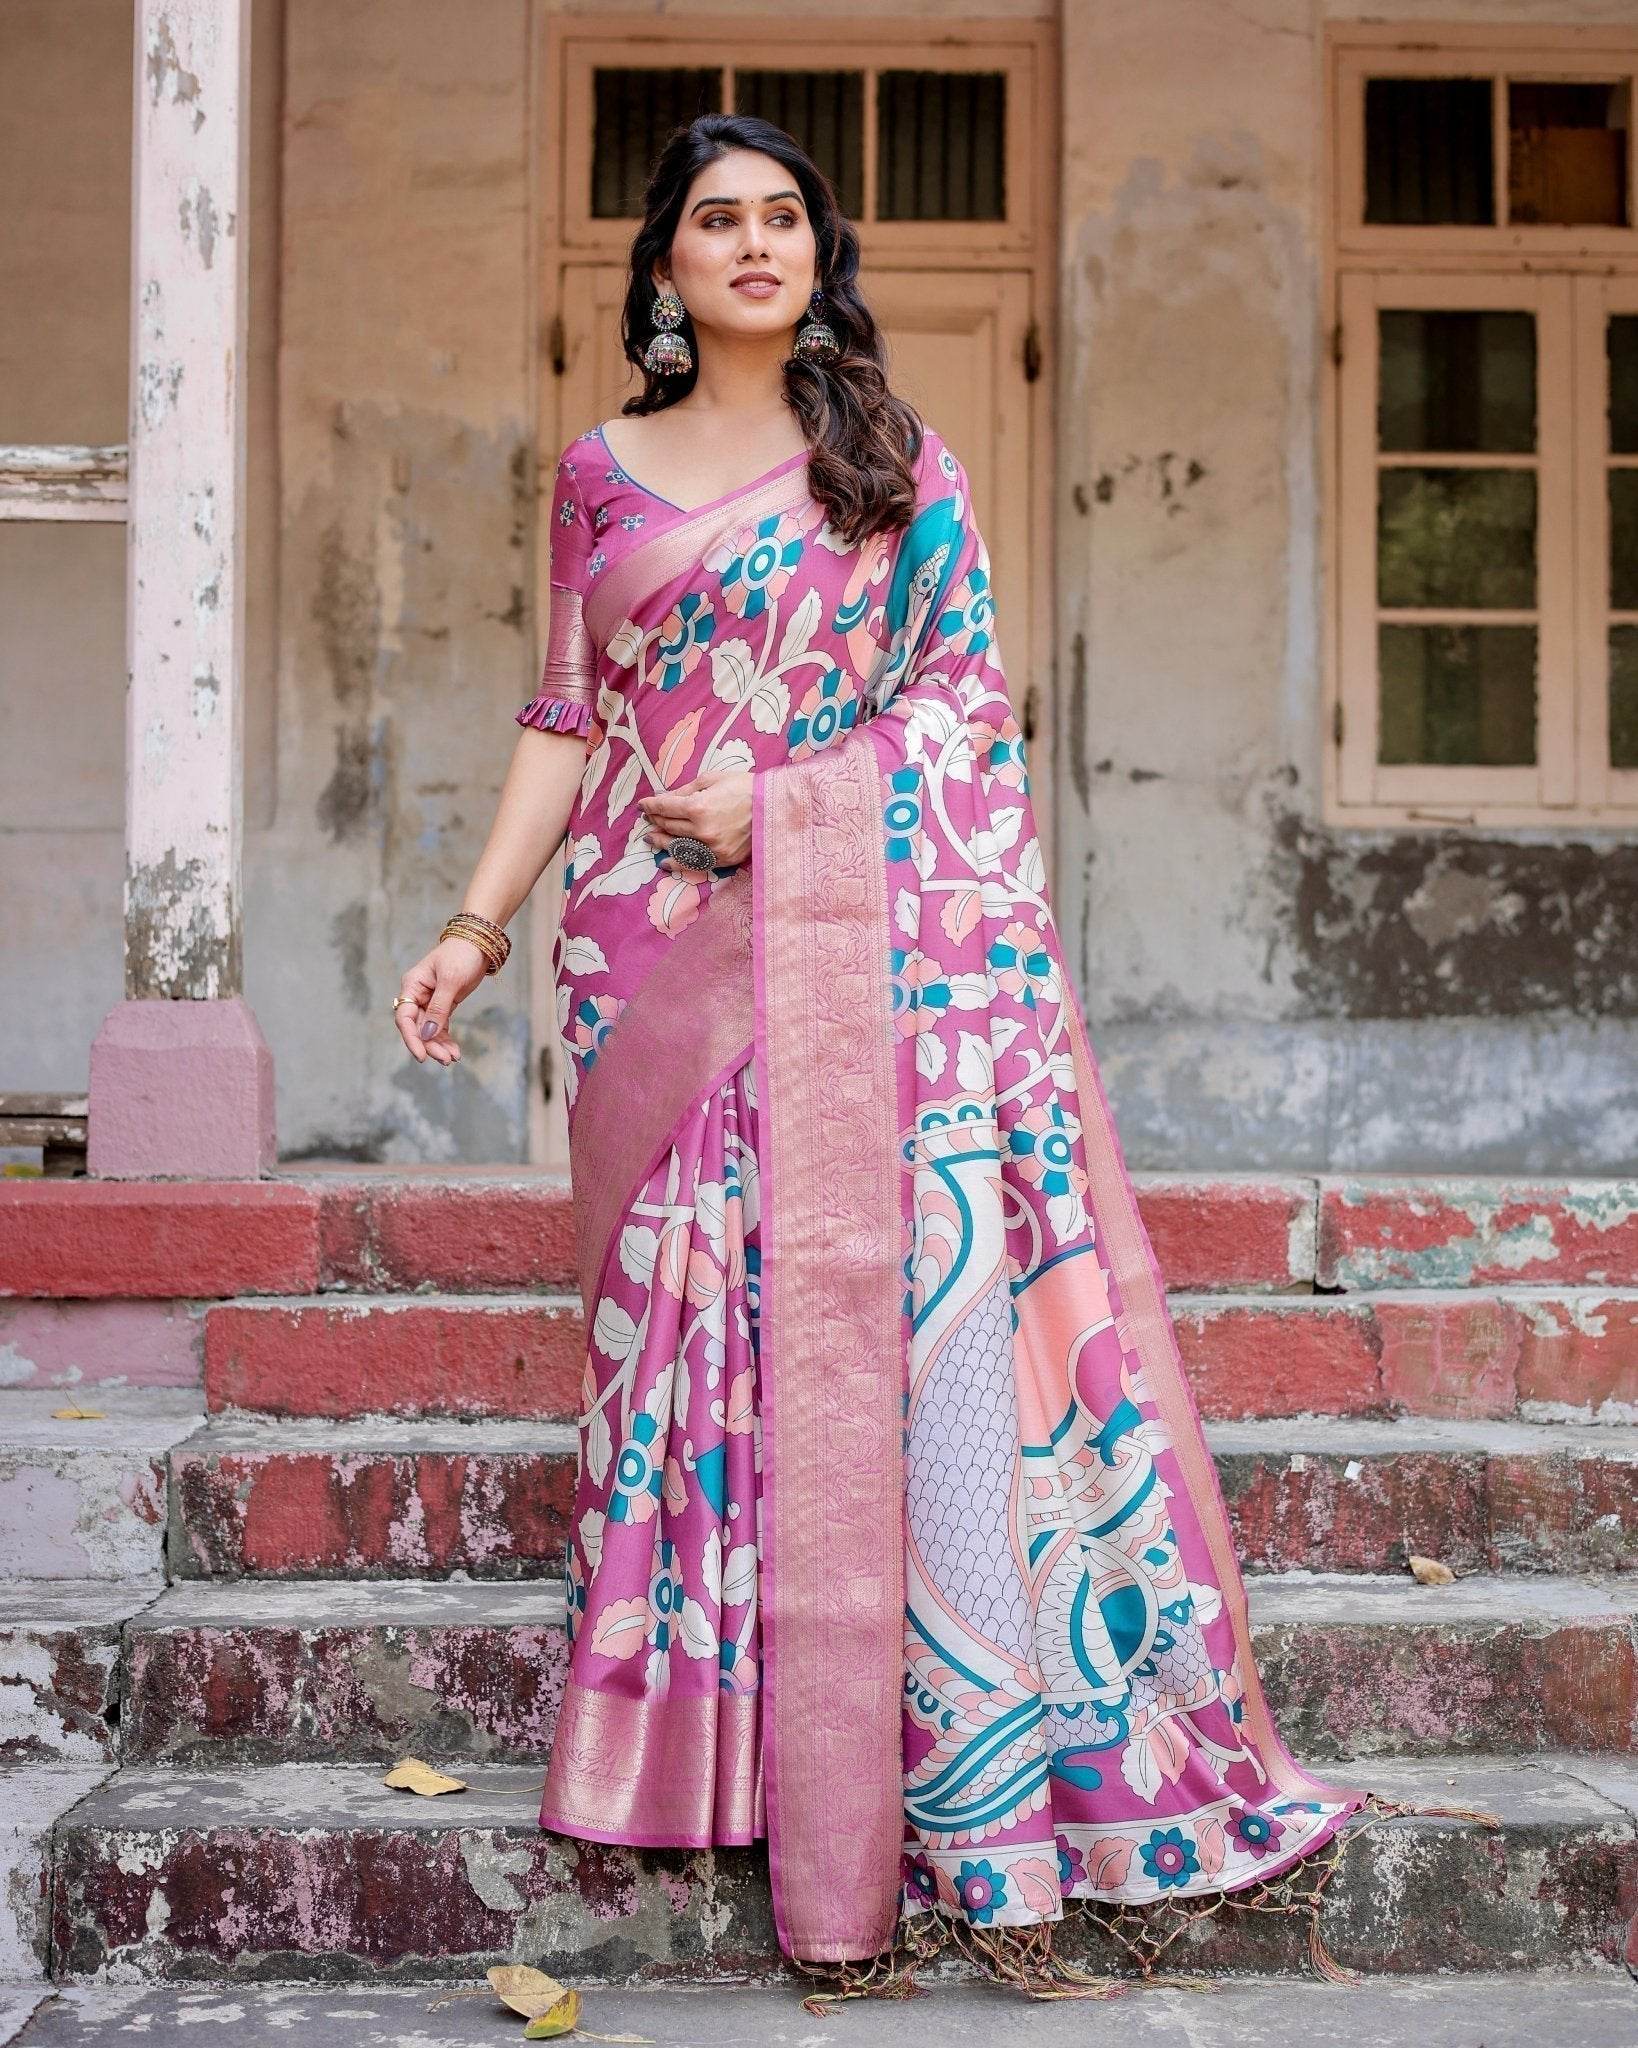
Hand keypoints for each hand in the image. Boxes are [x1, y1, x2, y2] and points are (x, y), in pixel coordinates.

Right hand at [393, 936, 487, 1064]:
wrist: (479, 943)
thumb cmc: (461, 955)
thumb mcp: (450, 981)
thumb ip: (439, 1007)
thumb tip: (428, 1034)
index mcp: (412, 986)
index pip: (405, 1018)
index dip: (411, 1038)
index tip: (422, 1056)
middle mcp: (418, 995)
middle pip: (418, 1028)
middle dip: (430, 1045)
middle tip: (445, 1060)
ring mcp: (430, 1001)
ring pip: (429, 1031)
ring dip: (439, 1046)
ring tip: (452, 1058)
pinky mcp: (443, 1005)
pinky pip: (440, 1027)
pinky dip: (446, 1040)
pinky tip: (454, 1052)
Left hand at [638, 770, 752, 872]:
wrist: (774, 807)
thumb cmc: (744, 787)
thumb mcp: (712, 780)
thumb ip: (686, 790)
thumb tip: (664, 797)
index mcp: (697, 807)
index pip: (665, 807)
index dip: (650, 805)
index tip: (642, 805)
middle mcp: (701, 830)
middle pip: (669, 827)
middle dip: (655, 821)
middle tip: (648, 819)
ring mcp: (711, 848)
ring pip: (677, 847)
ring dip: (661, 842)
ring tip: (650, 839)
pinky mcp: (721, 859)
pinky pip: (693, 863)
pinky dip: (677, 864)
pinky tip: (665, 863)